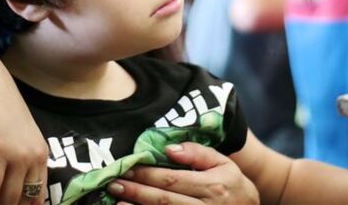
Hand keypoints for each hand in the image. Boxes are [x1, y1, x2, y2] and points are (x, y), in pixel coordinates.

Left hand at [106, 142, 259, 204]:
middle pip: (163, 201)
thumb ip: (198, 153)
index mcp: (213, 186)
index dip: (147, 174)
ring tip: (117, 202)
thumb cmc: (233, 186)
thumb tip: (169, 149)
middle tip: (113, 184)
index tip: (127, 168)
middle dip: (136, 192)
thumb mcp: (224, 164)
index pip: (172, 180)